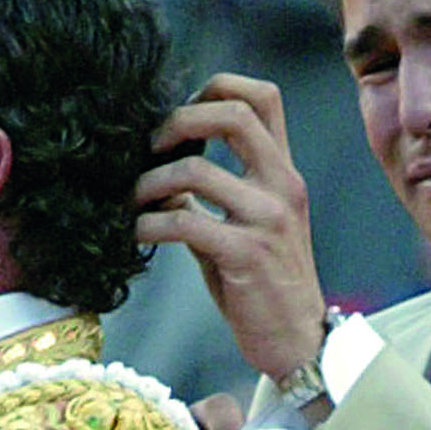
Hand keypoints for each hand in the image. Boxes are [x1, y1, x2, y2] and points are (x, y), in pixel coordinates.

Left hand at [135, 74, 328, 385]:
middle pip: (234, 114)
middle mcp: (282, 186)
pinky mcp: (246, 254)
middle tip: (150, 146)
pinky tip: (137, 235)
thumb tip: (159, 176)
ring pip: (195, 170)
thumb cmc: (263, 287)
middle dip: (180, 119)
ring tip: (133, 201)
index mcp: (283, 174)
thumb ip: (212, 197)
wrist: (297, 342)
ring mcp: (267, 219)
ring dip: (149, 183)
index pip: (264, 98)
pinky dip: (149, 225)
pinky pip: (184, 222)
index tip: (181, 116)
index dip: (217, 88)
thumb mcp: (245, 229)